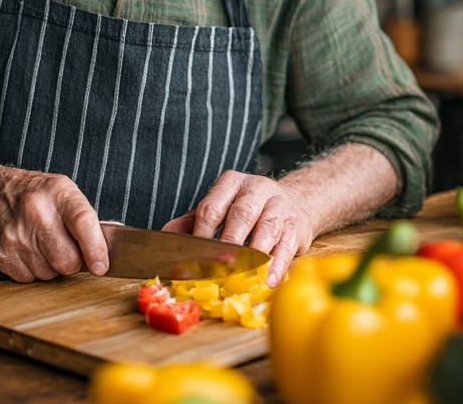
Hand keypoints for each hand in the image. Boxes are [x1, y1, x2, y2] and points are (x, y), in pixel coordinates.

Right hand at [0, 166, 108, 283]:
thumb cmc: (33, 194)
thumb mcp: (62, 192)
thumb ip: (85, 219)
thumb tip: (107, 252)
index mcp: (58, 193)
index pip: (83, 223)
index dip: (95, 249)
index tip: (101, 267)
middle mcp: (35, 212)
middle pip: (67, 260)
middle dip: (72, 262)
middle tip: (66, 249)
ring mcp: (13, 234)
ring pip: (48, 274)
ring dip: (50, 267)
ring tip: (40, 244)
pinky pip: (27, 279)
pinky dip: (30, 270)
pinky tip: (24, 250)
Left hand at [162, 171, 312, 287]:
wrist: (294, 202)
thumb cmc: (249, 210)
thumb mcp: (220, 208)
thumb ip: (193, 222)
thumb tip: (165, 237)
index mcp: (232, 183)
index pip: (213, 207)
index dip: (202, 233)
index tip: (194, 258)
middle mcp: (257, 189)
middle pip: (241, 214)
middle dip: (229, 243)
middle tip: (218, 267)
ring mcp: (280, 206)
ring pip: (267, 229)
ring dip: (254, 256)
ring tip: (243, 276)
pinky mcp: (297, 225)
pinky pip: (286, 246)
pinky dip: (277, 265)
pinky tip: (269, 280)